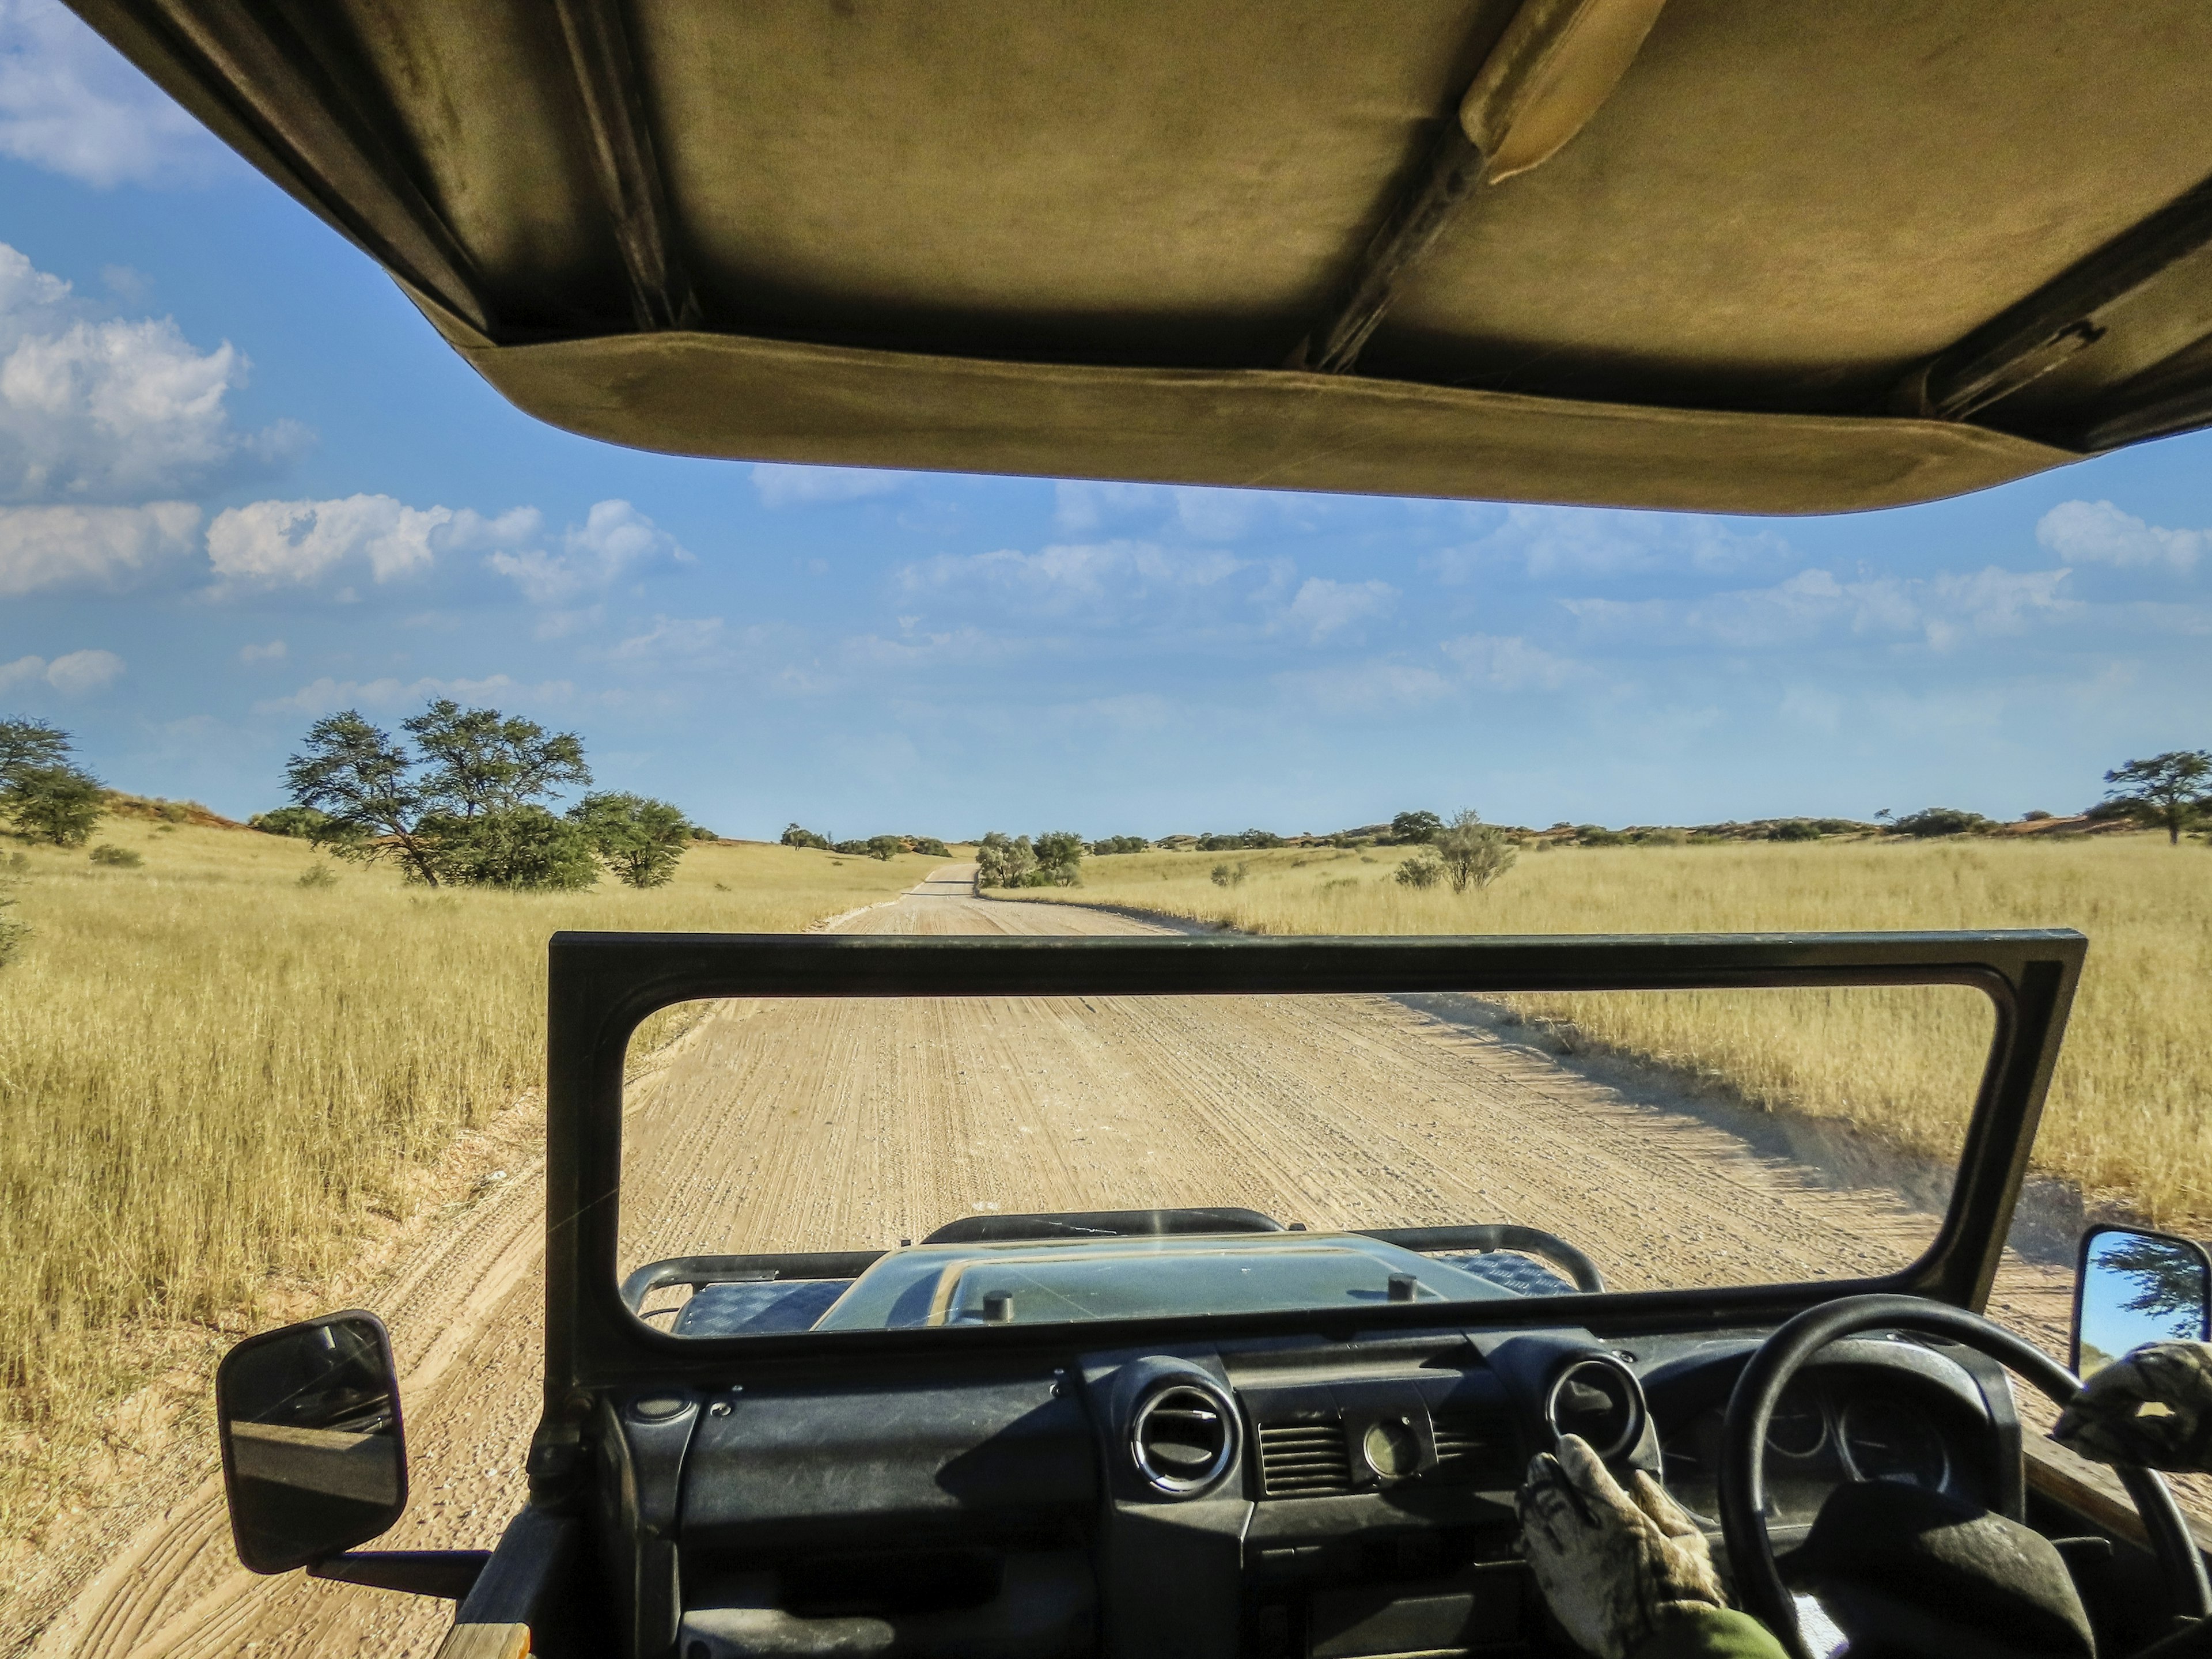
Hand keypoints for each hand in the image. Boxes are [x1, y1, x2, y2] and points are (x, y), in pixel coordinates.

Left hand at [1518, 1433, 1727, 1658]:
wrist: (1674, 1651)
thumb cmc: (1690, 1597)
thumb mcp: (1690, 1545)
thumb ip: (1663, 1508)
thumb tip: (1639, 1480)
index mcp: (1624, 1523)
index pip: (1587, 1475)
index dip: (1573, 1454)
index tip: (1567, 1444)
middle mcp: (1590, 1540)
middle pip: (1553, 1494)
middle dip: (1543, 1473)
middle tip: (1539, 1463)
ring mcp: (1569, 1568)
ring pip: (1536, 1523)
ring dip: (1529, 1501)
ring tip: (1526, 1490)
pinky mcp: (1558, 1594)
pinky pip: (1534, 1558)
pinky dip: (1528, 1538)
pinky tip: (1527, 1531)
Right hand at [2054, 1341, 2211, 1470]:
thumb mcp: (2182, 1450)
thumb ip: (2128, 1445)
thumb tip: (2081, 1444)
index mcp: (2162, 1364)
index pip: (2103, 1384)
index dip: (2079, 1411)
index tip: (2061, 1435)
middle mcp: (2171, 1349)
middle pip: (2120, 1376)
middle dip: (2100, 1406)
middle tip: (2080, 1437)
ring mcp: (2189, 1352)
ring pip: (2139, 1374)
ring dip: (2121, 1402)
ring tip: (2106, 1429)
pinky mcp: (2200, 1361)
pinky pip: (2159, 1374)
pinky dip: (2143, 1396)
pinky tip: (2140, 1415)